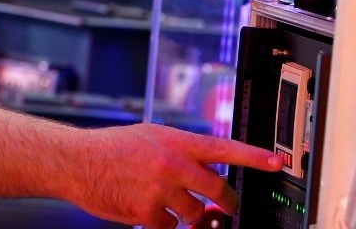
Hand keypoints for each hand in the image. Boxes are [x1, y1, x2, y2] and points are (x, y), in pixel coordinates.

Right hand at [65, 124, 282, 227]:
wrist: (79, 162)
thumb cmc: (113, 148)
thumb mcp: (152, 137)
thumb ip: (182, 152)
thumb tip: (208, 172)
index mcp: (176, 141)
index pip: (225, 148)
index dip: (255, 156)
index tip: (277, 162)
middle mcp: (173, 164)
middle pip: (219, 191)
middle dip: (227, 203)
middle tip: (226, 206)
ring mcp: (161, 191)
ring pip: (196, 215)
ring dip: (191, 216)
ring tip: (174, 204)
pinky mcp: (148, 214)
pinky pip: (171, 227)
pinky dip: (165, 223)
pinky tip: (150, 210)